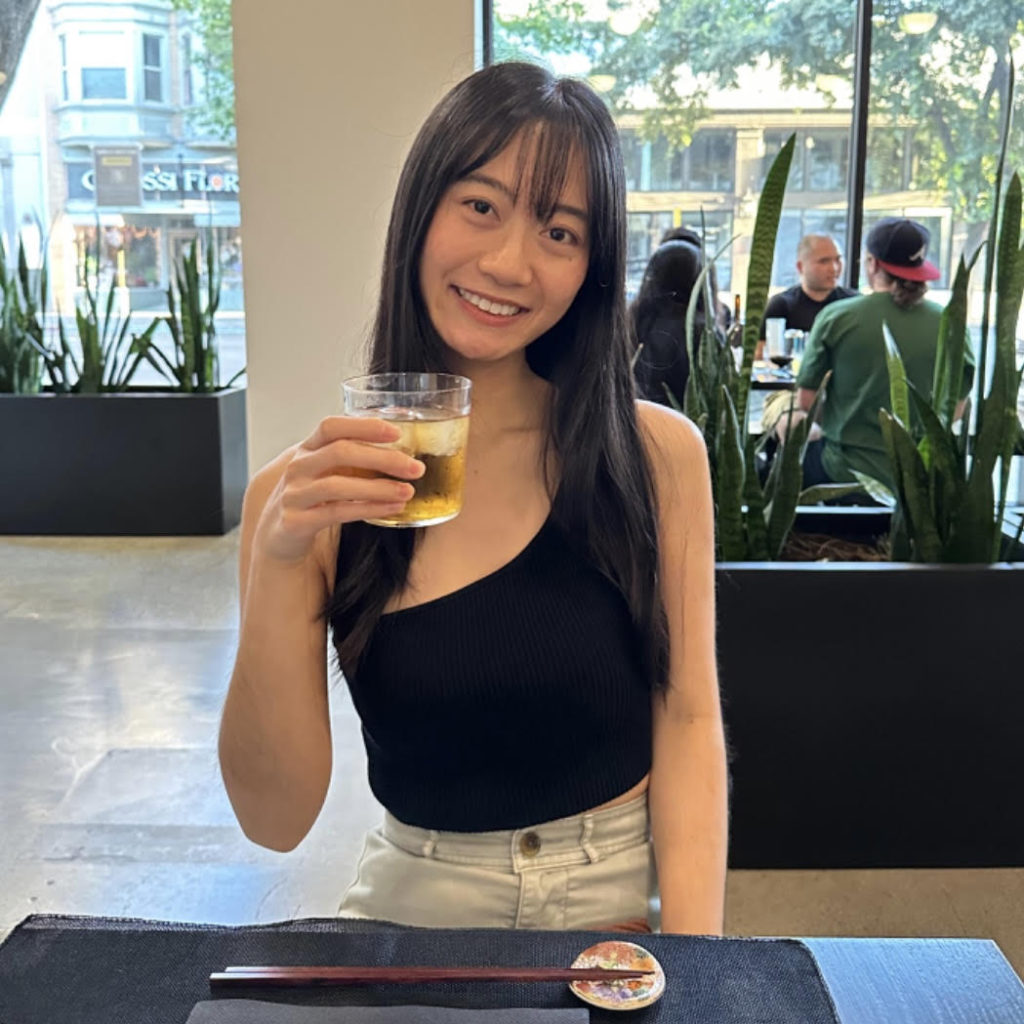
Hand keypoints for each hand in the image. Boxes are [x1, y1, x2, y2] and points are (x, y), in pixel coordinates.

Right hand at [254, 416, 424, 563]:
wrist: (278, 535)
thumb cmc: (313, 496)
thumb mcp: (326, 471)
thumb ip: (353, 458)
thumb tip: (403, 448)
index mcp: (307, 449)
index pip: (332, 427)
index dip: (364, 426)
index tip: (397, 432)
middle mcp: (298, 467)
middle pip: (340, 452)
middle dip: (383, 458)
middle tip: (416, 468)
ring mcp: (294, 494)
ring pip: (338, 485)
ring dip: (379, 487)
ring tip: (408, 491)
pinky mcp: (296, 522)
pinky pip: (337, 512)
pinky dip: (369, 509)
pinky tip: (393, 508)